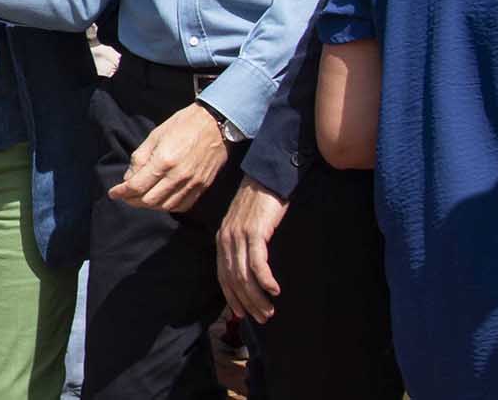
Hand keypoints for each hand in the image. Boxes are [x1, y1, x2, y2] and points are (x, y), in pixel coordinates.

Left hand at [108, 102, 228, 211]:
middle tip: (125, 196)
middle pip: (150, 200)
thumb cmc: (183, 124)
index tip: (113, 193)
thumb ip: (140, 158)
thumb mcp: (155, 135)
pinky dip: (168, 206)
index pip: (137, 186)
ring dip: (149, 205)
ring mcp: (192, 183)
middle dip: (133, 201)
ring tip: (140, 198)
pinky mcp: (203, 186)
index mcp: (164, 160)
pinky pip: (183, 205)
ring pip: (165, 206)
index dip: (122, 192)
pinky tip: (161, 200)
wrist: (215, 123)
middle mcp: (178, 176)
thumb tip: (128, 179)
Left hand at [216, 177, 287, 321]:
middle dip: (248, 303)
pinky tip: (275, 290)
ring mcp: (239, 236)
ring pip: (245, 276)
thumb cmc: (260, 203)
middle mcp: (226, 239)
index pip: (223, 275)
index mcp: (222, 239)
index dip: (232, 297)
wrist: (268, 178)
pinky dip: (266, 280)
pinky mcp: (254, 232)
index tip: (242, 314)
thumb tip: (251, 270)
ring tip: (270, 310)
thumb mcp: (246, 225)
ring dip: (258, 297)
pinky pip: (258, 263)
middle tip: (262, 318)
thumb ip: (244, 245)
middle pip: (234, 280)